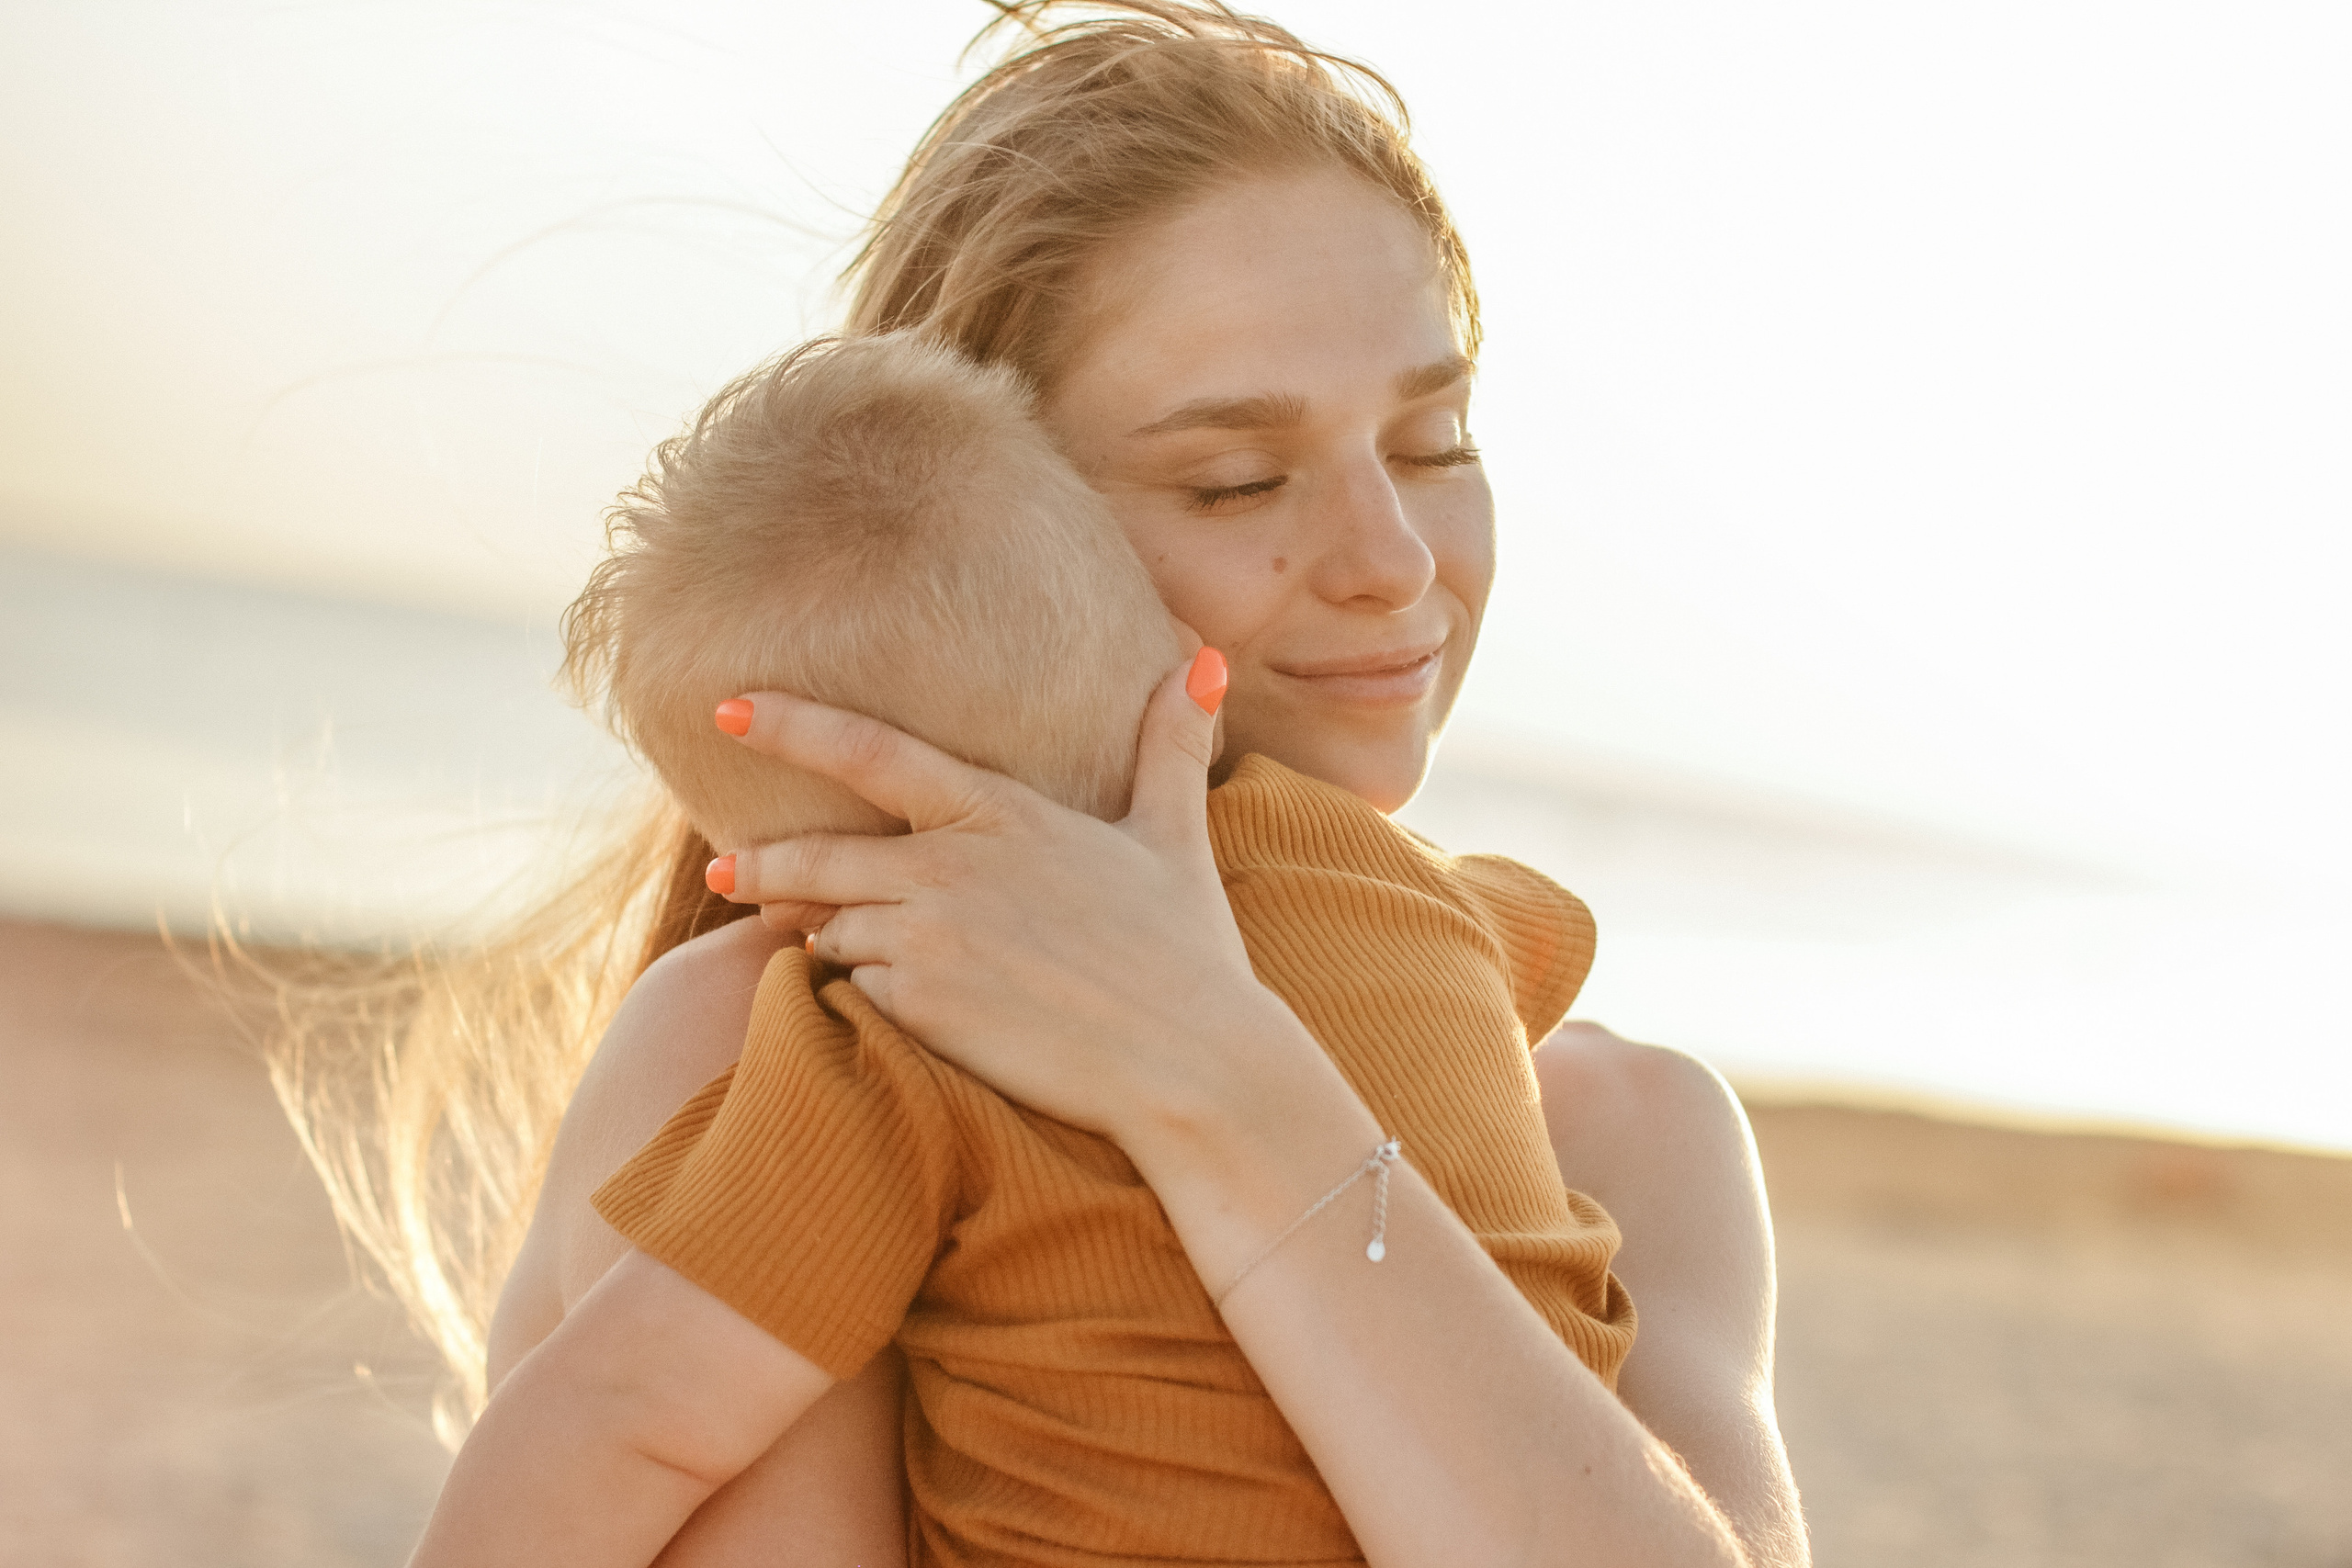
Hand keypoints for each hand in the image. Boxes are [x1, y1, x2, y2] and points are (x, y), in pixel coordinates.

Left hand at [711, 651, 1311, 1141]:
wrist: (1191, 1065)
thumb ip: (1171, 746)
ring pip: (833, 929)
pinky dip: (863, 997)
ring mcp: (930, 938)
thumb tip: (1204, 660)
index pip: (872, 751)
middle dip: (760, 863)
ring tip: (824, 947)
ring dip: (826, 937)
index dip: (792, 724)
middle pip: (819, 854)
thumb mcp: (1175, 836)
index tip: (727, 708)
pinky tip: (892, 1006)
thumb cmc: (1188, 952)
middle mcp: (953, 867)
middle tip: (723, 871)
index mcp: (1003, 813)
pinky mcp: (921, 1007)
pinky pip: (857, 993)